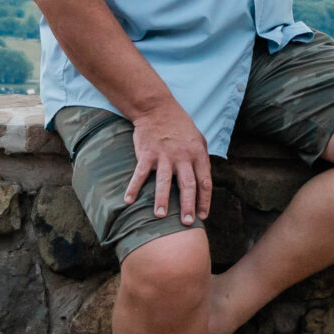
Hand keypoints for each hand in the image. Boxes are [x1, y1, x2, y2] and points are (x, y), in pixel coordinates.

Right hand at [122, 99, 211, 224]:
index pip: (204, 182)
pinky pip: (140, 173)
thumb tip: (205, 182)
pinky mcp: (147, 154)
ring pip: (164, 181)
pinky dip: (134, 187)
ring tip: (160, 216)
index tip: (202, 216)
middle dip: (187, 206)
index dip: (204, 201)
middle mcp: (182, 157)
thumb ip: (202, 159)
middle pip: (188, 185)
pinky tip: (128, 201)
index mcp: (198, 155)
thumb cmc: (180, 126)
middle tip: (186, 223)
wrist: (157, 109)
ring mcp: (164, 155)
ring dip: (162, 200)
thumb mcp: (198, 139)